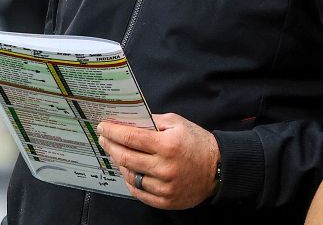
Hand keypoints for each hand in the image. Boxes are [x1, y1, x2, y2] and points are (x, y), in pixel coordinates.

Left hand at [98, 113, 219, 209]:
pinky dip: (130, 181)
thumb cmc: (198, 143)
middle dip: (111, 146)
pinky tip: (128, 171)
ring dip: (120, 163)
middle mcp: (164, 167)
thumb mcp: (178, 123)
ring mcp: (164, 186)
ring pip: (130, 176)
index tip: (103, 127)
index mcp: (167, 145)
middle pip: (126, 157)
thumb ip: (153, 122)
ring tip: (117, 154)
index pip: (131, 137)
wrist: (219, 168)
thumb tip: (129, 121)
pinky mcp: (165, 200)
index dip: (113, 131)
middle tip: (104, 139)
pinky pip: (138, 192)